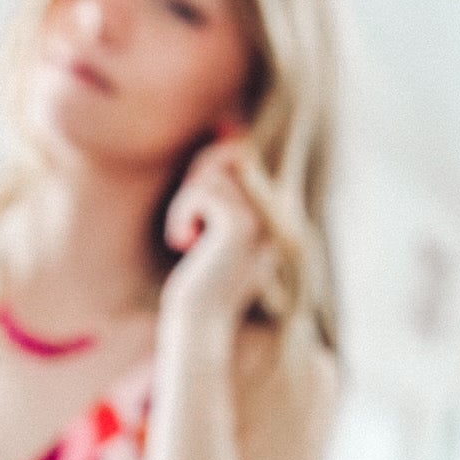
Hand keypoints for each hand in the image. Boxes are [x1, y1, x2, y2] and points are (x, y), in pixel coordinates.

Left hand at [161, 135, 285, 342]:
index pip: (249, 155)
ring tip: (186, 236)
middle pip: (233, 153)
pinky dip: (181, 215)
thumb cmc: (202, 282)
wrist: (199, 326)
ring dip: (186, 204)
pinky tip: (183, 243)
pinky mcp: (238, 226)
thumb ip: (228, 189)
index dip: (218, 159)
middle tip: (188, 219)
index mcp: (277, 214)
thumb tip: (231, 133)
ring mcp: (262, 219)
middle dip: (199, 177)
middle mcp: (278, 213)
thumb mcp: (218, 229)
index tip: (196, 200)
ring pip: (211, 174)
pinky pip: (200, 194)